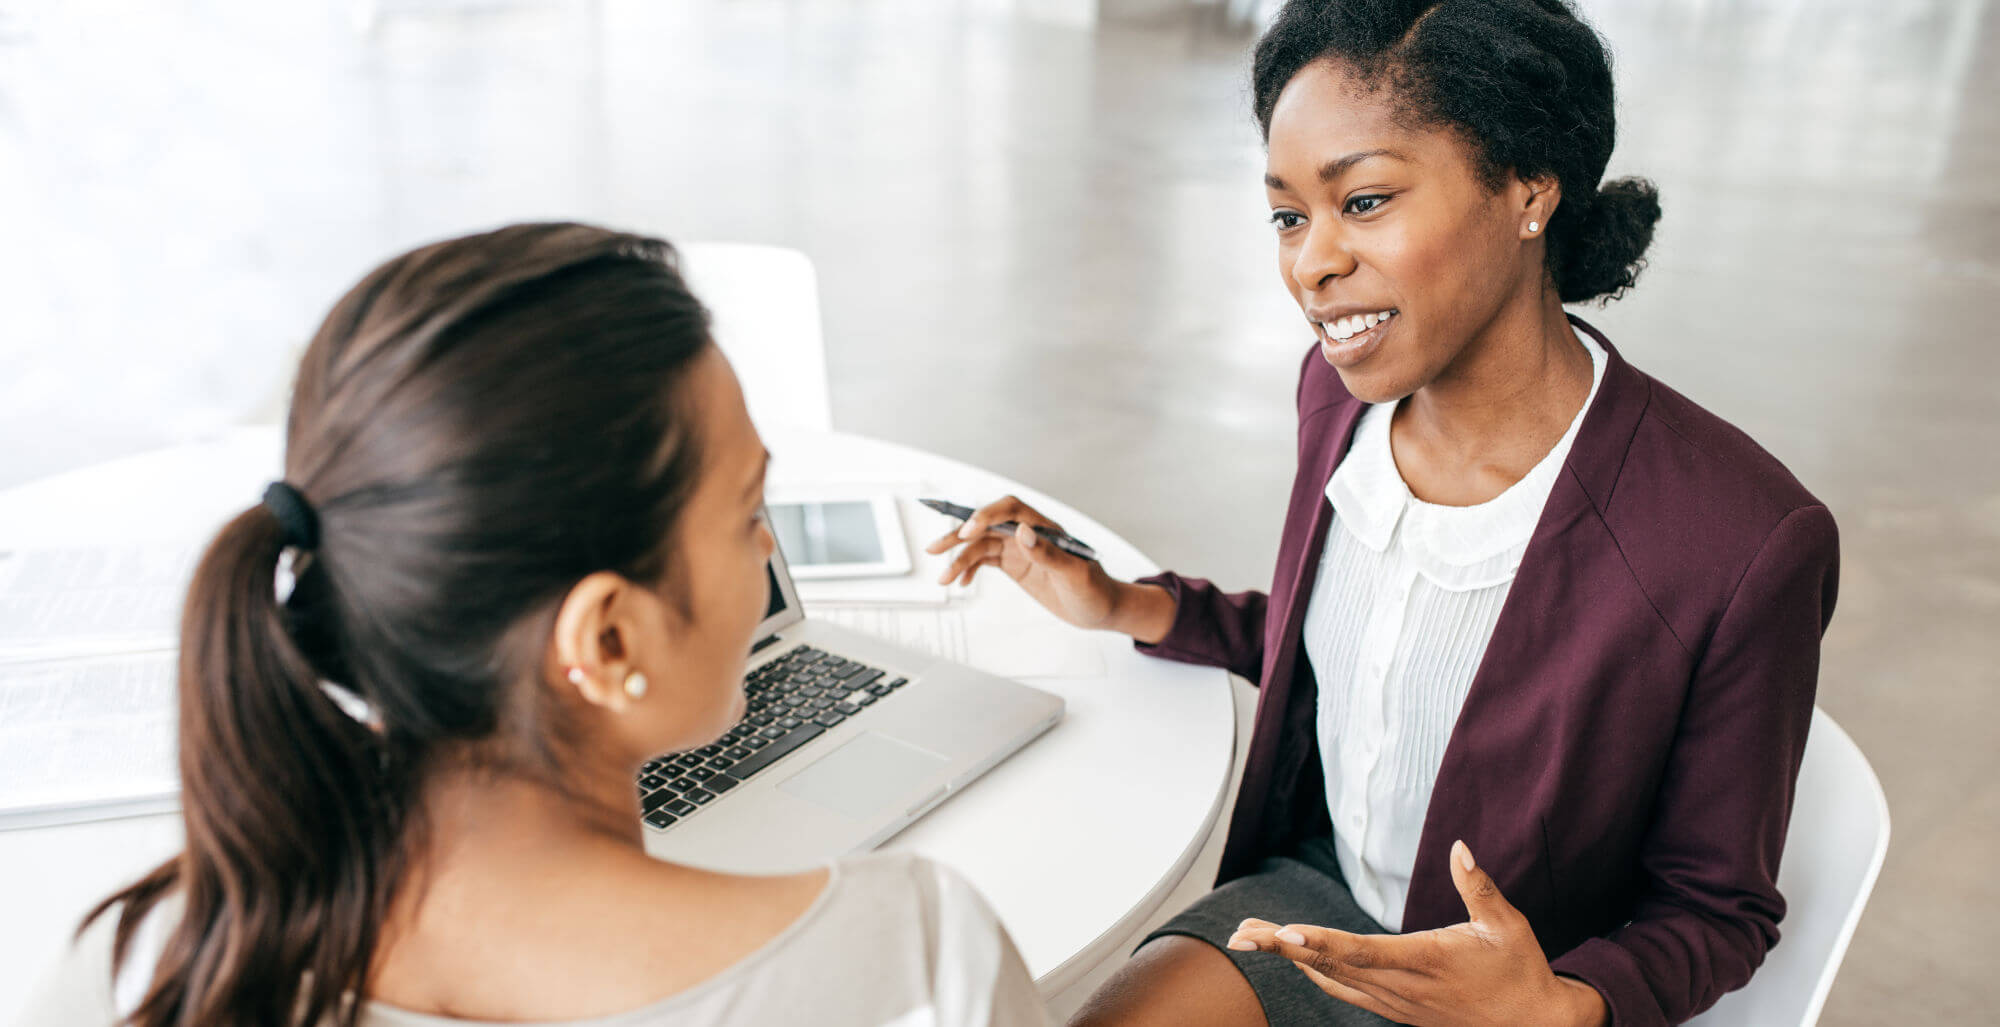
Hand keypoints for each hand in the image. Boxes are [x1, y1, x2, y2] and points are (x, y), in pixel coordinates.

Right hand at [924, 494, 1125, 630]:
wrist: (1100, 609)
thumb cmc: (1095, 590)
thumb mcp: (1075, 575)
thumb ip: (1048, 553)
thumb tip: (1023, 532)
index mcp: (1045, 529)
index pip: (1010, 510)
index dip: (986, 516)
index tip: (968, 532)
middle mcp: (1029, 534)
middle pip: (988, 525)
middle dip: (960, 535)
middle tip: (935, 548)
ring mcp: (1020, 549)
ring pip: (982, 545)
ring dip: (960, 559)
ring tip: (943, 577)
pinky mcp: (1015, 565)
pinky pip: (986, 560)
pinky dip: (971, 569)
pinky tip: (961, 581)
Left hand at [1224, 841, 1607, 1026]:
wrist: (1534, 1026)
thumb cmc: (1520, 970)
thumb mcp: (1506, 925)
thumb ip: (1477, 887)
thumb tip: (1460, 847)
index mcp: (1426, 960)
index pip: (1362, 952)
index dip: (1320, 943)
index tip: (1284, 934)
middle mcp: (1402, 986)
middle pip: (1330, 965)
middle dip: (1282, 948)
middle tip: (1240, 933)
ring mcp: (1396, 1002)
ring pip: (1331, 979)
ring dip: (1290, 959)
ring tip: (1250, 938)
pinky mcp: (1396, 1009)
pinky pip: (1345, 991)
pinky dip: (1315, 973)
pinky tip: (1294, 958)